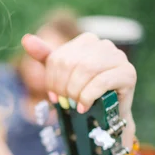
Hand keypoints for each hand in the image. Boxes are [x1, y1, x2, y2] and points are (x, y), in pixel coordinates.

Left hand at [21, 32, 135, 119]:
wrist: (106, 115)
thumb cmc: (81, 93)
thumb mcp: (60, 75)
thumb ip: (45, 57)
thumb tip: (26, 39)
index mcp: (86, 40)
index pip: (58, 57)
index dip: (52, 80)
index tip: (53, 96)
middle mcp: (103, 44)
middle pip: (71, 63)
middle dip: (63, 87)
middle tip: (64, 102)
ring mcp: (118, 57)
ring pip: (86, 70)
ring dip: (76, 92)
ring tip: (75, 105)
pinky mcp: (128, 73)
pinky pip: (102, 81)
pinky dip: (88, 96)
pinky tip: (84, 106)